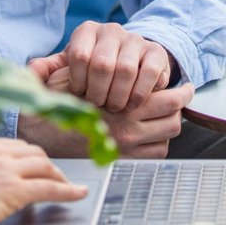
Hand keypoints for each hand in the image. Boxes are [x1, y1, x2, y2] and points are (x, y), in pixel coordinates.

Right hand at [0, 136, 87, 224]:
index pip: (15, 145)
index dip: (30, 157)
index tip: (36, 164)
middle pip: (33, 152)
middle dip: (46, 165)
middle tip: (54, 177)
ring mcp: (5, 168)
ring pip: (44, 166)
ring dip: (58, 176)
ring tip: (66, 186)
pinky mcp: (14, 189)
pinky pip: (49, 188)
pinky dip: (68, 191)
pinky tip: (77, 193)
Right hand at [21, 66, 193, 158]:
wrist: (39, 135)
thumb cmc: (55, 104)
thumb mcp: (73, 78)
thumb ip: (94, 69)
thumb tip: (122, 64)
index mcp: (121, 107)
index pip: (168, 100)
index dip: (182, 92)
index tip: (186, 86)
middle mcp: (128, 130)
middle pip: (173, 119)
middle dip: (180, 107)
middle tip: (182, 97)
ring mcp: (127, 148)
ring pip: (166, 136)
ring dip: (169, 123)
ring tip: (168, 113)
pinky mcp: (123, 161)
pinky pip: (156, 153)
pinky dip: (159, 142)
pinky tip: (152, 132)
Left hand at [30, 22, 171, 112]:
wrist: (130, 61)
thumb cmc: (92, 69)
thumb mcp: (68, 67)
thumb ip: (47, 70)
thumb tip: (31, 71)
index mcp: (86, 31)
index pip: (79, 56)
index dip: (78, 82)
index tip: (80, 96)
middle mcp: (111, 30)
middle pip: (102, 64)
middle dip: (98, 92)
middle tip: (99, 106)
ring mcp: (135, 40)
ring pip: (126, 70)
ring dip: (118, 95)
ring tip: (114, 108)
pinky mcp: (156, 52)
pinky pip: (149, 73)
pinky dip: (140, 93)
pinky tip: (132, 104)